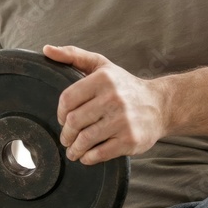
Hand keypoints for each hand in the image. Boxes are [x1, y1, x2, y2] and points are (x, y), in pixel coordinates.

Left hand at [44, 44, 166, 164]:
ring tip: (74, 150)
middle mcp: (113, 98)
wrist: (161, 105)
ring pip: (85, 140)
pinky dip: (88, 158)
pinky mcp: (130, 140)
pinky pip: (100, 153)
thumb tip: (46, 49)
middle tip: (66, 138)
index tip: (64, 119)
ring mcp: (123, 120)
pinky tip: (87, 155)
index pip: (67, 99)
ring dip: (74, 149)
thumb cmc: (125, 86)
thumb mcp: (101, 66)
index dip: (60, 113)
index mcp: (103, 79)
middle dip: (66, 134)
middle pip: (74, 122)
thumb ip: (73, 55)